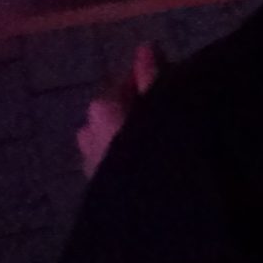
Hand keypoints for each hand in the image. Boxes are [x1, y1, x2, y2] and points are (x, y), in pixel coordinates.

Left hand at [76, 42, 166, 179]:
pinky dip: (127, 152)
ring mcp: (88, 156)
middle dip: (140, 105)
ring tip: (160, 140)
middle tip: (170, 112)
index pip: (127, 80)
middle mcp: (88, 128)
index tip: (175, 84)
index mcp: (102, 107)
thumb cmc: (152, 153)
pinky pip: (112, 155)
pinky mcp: (95, 182)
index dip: (150, 79)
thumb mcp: (159, 109)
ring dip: (132, 131)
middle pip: (118, 106)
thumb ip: (152, 78)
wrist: (139, 215)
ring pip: (114, 132)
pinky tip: (146, 163)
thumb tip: (146, 47)